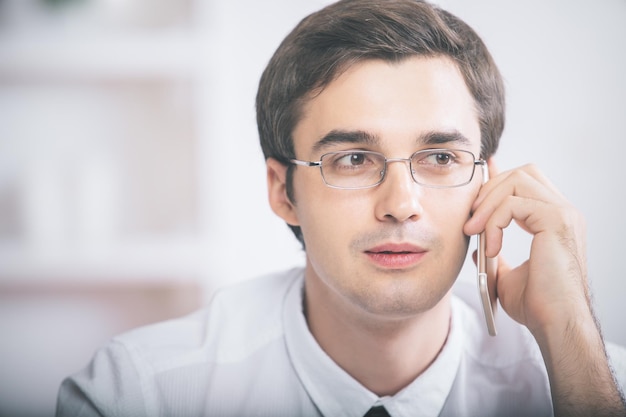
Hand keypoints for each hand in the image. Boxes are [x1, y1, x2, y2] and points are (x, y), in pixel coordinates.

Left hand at [464, 160, 625, 415]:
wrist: (555, 324)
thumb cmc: (537, 305)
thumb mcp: (506, 276)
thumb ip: (495, 256)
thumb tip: (475, 248)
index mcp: (554, 220)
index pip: (526, 181)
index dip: (499, 177)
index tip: (478, 181)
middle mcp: (562, 212)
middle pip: (522, 172)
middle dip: (490, 190)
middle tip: (471, 221)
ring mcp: (562, 214)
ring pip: (517, 181)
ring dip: (488, 204)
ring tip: (475, 232)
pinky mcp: (556, 220)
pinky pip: (513, 203)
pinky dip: (494, 222)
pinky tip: (492, 247)